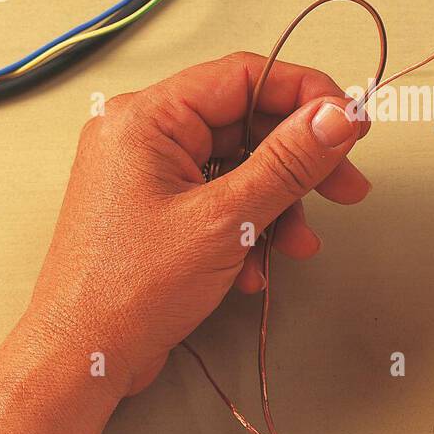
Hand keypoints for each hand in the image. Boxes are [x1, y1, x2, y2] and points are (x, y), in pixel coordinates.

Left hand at [23, 52, 369, 397]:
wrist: (83, 358)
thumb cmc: (128, 290)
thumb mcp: (227, 218)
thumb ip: (289, 162)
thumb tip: (336, 116)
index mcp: (147, 117)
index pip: (245, 75)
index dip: (307, 94)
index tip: (351, 121)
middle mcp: (144, 134)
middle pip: (247, 122)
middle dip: (300, 163)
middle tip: (345, 186)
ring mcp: (150, 172)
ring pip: (241, 166)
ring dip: (279, 205)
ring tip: (295, 245)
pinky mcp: (159, 208)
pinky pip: (222, 197)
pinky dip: (250, 227)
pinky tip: (255, 266)